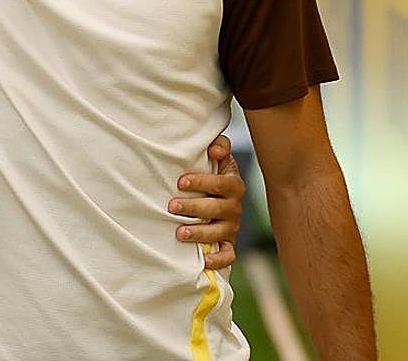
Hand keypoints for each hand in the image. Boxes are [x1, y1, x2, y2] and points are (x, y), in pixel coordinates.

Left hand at [168, 134, 244, 270]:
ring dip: (200, 233)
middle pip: (218, 208)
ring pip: (220, 232)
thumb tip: (215, 149)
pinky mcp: (228, 243)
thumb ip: (219, 146)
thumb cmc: (211, 173)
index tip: (180, 182)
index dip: (202, 182)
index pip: (221, 183)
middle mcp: (235, 206)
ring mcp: (232, 226)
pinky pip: (228, 255)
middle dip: (194, 208)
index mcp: (233, 184)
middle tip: (171, 206)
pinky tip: (203, 261)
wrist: (218, 195)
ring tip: (179, 233)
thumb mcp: (217, 157)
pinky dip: (218, 260)